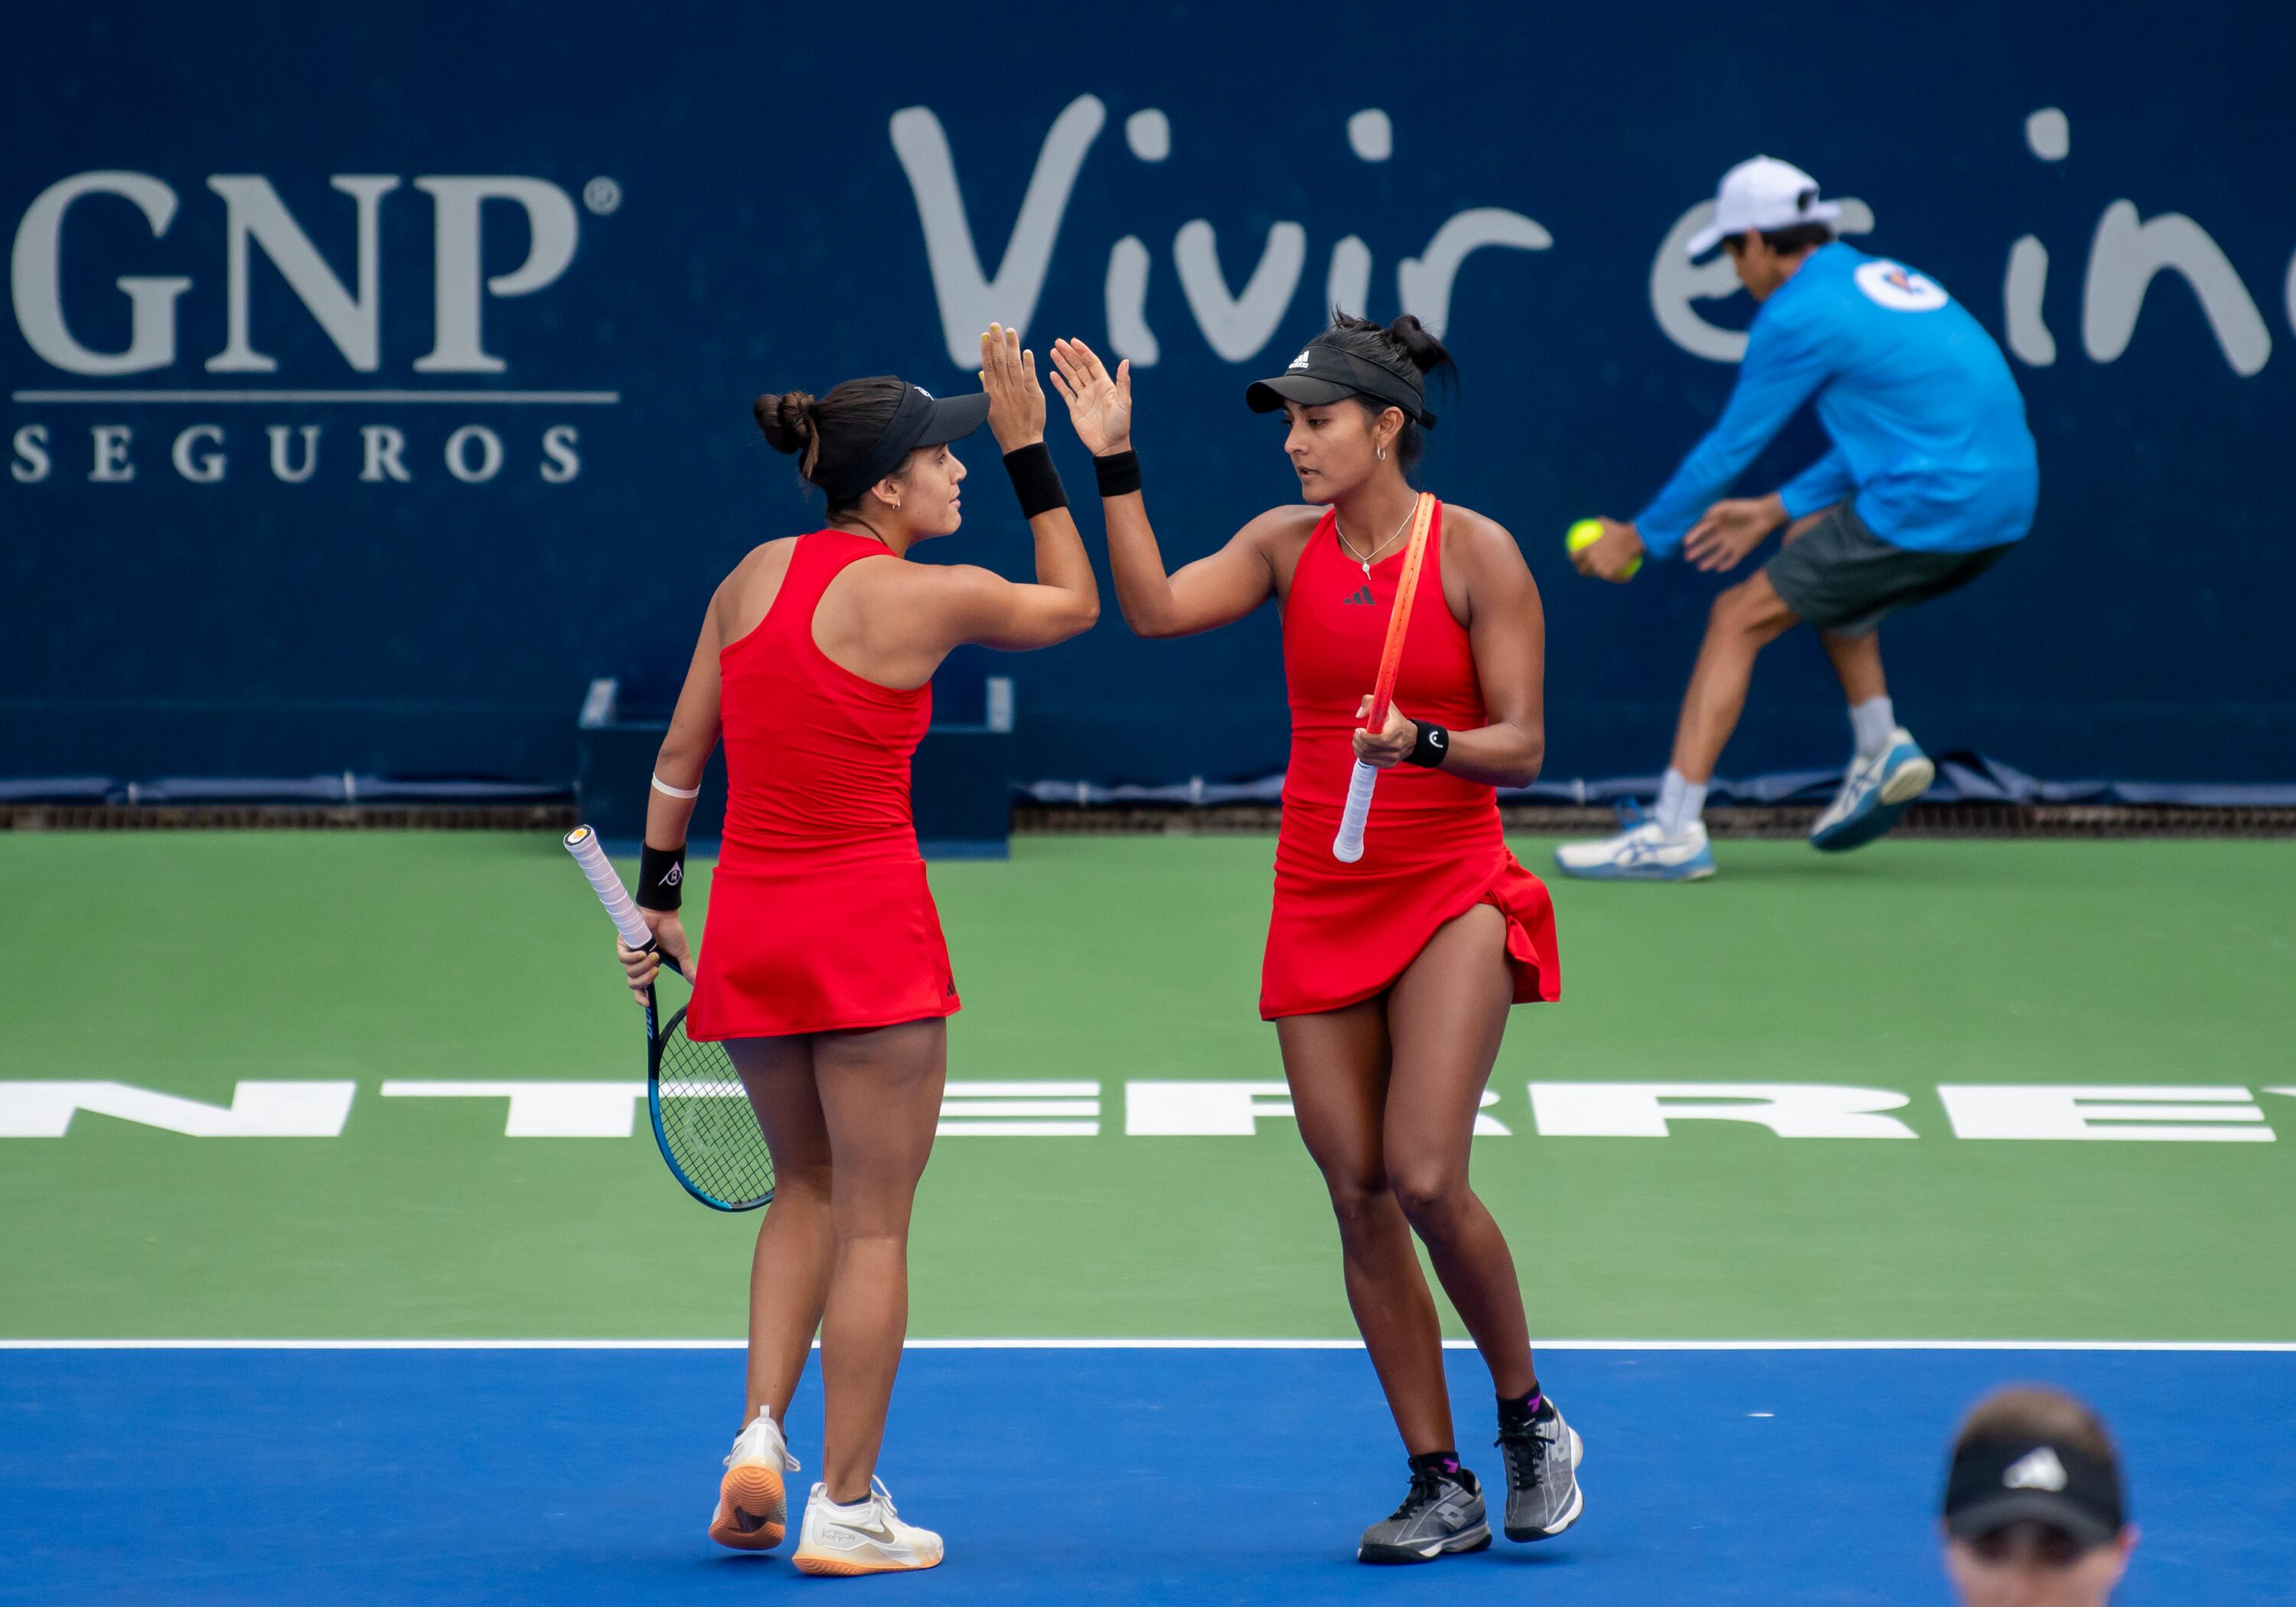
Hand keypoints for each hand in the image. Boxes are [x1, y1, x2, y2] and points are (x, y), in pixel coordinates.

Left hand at [617, 908, 691, 1002]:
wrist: (664, 915)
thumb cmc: (671, 931)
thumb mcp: (681, 953)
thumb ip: (686, 968)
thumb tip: (697, 982)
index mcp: (648, 968)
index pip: (640, 988)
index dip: (641, 998)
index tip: (648, 1003)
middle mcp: (637, 963)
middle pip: (633, 983)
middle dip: (645, 980)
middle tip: (656, 971)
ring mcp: (629, 953)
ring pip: (629, 971)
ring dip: (643, 966)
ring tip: (654, 954)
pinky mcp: (623, 944)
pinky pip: (623, 959)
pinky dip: (633, 958)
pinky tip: (643, 952)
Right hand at [978, 324, 1043, 449]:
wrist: (1021, 442)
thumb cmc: (1005, 427)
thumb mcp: (991, 409)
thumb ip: (988, 389)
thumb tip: (982, 373)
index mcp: (992, 393)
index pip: (988, 365)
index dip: (986, 349)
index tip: (985, 335)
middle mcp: (1004, 390)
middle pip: (999, 361)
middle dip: (996, 342)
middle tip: (995, 325)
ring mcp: (1018, 392)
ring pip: (1013, 365)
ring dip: (1012, 346)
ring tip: (1010, 331)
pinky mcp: (1033, 395)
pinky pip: (1030, 376)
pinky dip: (1028, 363)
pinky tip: (1027, 351)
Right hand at [1047, 337, 1132, 456]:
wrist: (1109, 446)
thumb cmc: (1120, 425)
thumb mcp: (1124, 402)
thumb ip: (1123, 382)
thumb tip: (1125, 361)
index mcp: (1105, 385)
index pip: (1092, 363)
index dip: (1083, 352)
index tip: (1073, 341)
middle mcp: (1093, 389)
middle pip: (1079, 367)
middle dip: (1069, 354)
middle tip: (1058, 342)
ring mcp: (1083, 398)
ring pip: (1071, 377)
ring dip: (1062, 365)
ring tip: (1053, 352)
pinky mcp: (1075, 409)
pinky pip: (1065, 393)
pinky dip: (1058, 383)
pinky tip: (1052, 373)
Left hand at [1351, 697, 1417, 768]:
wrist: (1411, 737)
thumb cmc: (1395, 719)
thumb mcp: (1386, 705)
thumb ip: (1369, 702)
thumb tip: (1358, 715)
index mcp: (1397, 730)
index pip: (1379, 739)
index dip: (1364, 736)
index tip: (1358, 730)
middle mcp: (1397, 745)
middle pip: (1369, 748)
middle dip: (1357, 741)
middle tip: (1356, 734)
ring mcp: (1393, 757)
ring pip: (1366, 756)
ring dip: (1357, 747)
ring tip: (1358, 739)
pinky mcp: (1389, 764)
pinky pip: (1369, 762)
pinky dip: (1362, 754)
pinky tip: (1364, 747)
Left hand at [1571, 518, 1646, 582]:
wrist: (1632, 540)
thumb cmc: (1620, 529)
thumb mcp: (1606, 523)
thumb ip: (1597, 524)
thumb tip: (1593, 522)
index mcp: (1587, 549)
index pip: (1574, 557)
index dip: (1573, 558)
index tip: (1575, 558)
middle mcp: (1591, 560)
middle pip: (1582, 570)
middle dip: (1583, 570)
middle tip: (1586, 567)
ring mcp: (1600, 569)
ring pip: (1597, 575)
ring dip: (1599, 574)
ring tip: (1601, 573)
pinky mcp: (1611, 574)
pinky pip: (1611, 578)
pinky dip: (1614, 578)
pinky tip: (1617, 578)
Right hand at [1683, 493, 1785, 571]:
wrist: (1764, 515)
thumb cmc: (1744, 508)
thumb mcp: (1727, 506)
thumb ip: (1715, 510)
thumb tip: (1703, 517)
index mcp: (1717, 523)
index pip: (1701, 531)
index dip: (1693, 536)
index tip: (1686, 542)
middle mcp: (1721, 535)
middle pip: (1706, 545)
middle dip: (1697, 551)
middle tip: (1687, 557)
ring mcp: (1731, 544)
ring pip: (1717, 555)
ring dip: (1709, 561)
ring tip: (1700, 567)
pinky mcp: (1741, 550)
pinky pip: (1732, 560)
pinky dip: (1726, 565)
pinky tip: (1719, 568)